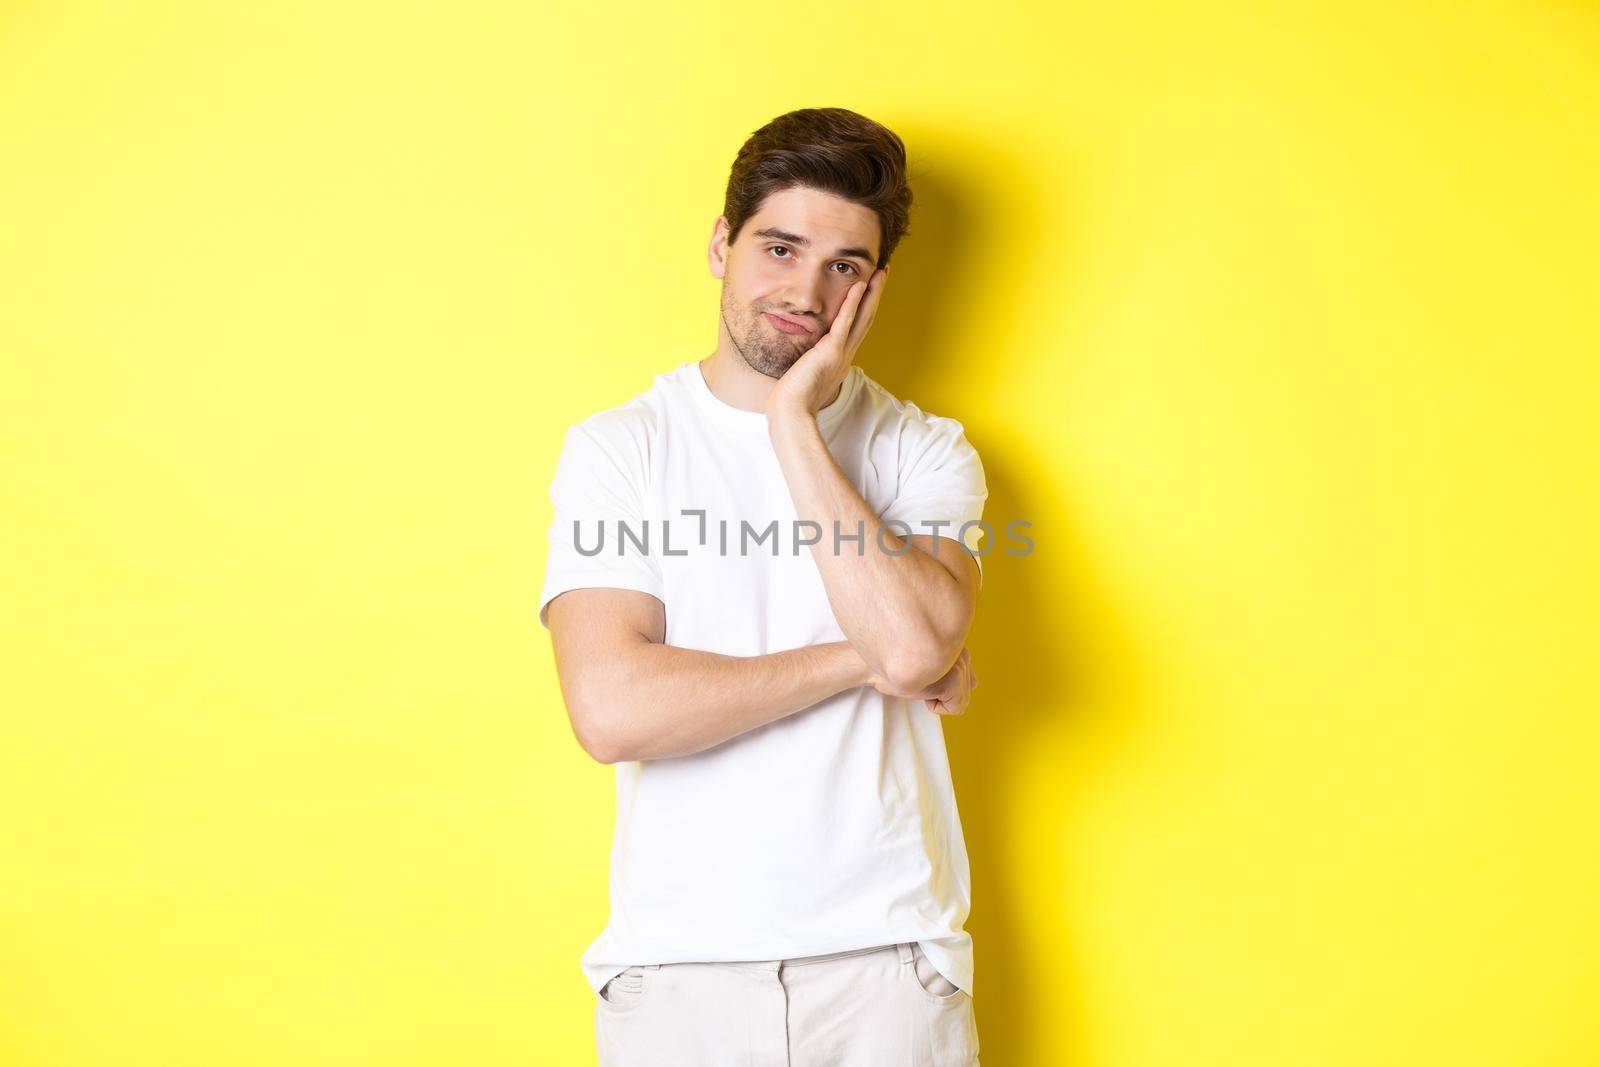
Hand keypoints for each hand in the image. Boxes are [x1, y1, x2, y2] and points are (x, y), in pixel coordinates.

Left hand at [766, 266, 888, 417]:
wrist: (791, 412)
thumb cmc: (793, 401)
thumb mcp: (804, 379)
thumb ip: (808, 368)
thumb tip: (802, 365)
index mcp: (840, 361)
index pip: (857, 329)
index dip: (866, 309)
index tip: (870, 292)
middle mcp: (846, 356)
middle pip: (866, 319)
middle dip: (876, 295)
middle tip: (884, 273)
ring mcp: (841, 353)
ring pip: (862, 318)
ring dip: (872, 293)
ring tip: (881, 272)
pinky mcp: (832, 351)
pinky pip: (845, 322)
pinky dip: (852, 303)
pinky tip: (859, 285)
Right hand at [868, 646, 977, 715]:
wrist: (872, 665)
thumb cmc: (895, 666)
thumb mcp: (928, 663)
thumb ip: (950, 666)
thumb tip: (974, 683)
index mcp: (956, 642)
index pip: (970, 679)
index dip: (948, 686)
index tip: (927, 677)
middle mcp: (960, 650)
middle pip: (968, 690)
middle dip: (946, 693)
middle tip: (922, 681)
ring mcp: (957, 664)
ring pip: (962, 700)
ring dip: (940, 700)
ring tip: (921, 684)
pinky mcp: (951, 681)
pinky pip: (955, 708)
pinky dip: (937, 708)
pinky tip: (923, 692)